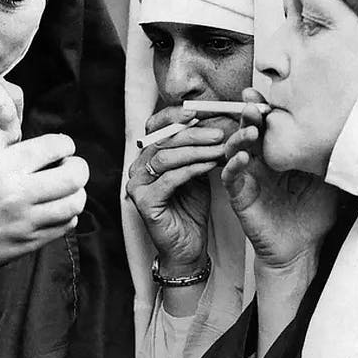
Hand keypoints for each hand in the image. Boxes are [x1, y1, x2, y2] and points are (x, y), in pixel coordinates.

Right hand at [0, 134, 87, 280]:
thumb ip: (16, 159)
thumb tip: (54, 153)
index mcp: (1, 166)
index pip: (54, 146)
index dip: (66, 144)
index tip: (64, 148)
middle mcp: (16, 192)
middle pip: (74, 175)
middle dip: (79, 167)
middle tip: (72, 167)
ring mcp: (25, 220)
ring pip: (75, 202)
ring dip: (77, 193)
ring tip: (67, 190)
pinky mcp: (28, 242)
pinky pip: (65, 225)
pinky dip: (68, 214)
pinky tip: (56, 210)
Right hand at [126, 106, 223, 272]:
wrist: (187, 246)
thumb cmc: (191, 209)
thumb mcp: (196, 171)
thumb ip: (197, 149)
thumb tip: (214, 120)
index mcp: (146, 157)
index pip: (155, 127)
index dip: (176, 116)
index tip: (203, 111)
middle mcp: (136, 168)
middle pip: (163, 140)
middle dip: (194, 133)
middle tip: (220, 131)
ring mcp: (137, 185)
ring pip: (166, 157)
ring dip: (196, 149)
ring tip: (220, 147)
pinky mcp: (144, 202)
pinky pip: (170, 178)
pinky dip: (192, 169)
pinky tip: (211, 164)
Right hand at [221, 89, 337, 268]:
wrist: (302, 249)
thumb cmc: (313, 216)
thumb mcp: (327, 180)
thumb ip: (327, 156)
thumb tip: (348, 130)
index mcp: (278, 155)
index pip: (268, 126)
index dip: (265, 109)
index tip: (267, 94)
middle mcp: (260, 163)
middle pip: (248, 131)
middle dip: (248, 114)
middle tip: (253, 104)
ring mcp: (248, 178)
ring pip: (234, 149)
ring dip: (239, 136)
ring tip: (251, 129)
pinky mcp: (239, 196)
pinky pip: (229, 176)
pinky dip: (233, 165)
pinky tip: (242, 158)